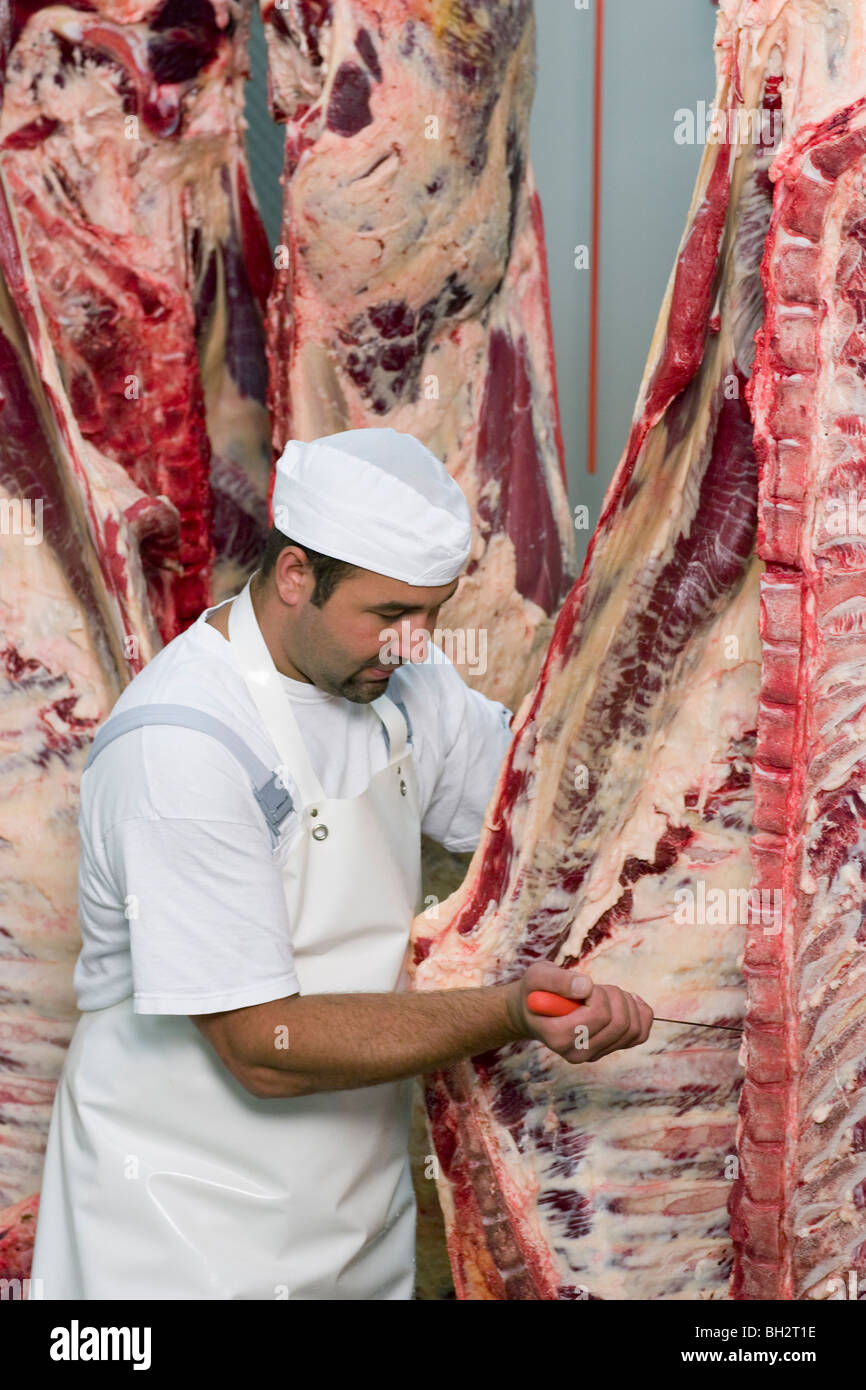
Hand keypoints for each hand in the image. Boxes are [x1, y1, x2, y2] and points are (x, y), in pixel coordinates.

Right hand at [506, 962, 652, 1063]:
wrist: (535, 1010)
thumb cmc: (536, 991)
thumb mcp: (537, 976)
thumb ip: (557, 980)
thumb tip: (586, 987)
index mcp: (558, 1037)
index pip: (598, 1016)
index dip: (597, 993)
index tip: (583, 985)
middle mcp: (578, 1053)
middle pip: (619, 1023)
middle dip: (613, 995)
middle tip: (595, 987)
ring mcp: (595, 1054)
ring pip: (632, 1029)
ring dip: (625, 1001)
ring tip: (603, 993)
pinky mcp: (608, 1050)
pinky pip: (640, 1034)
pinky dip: (639, 1013)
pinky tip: (624, 1000)